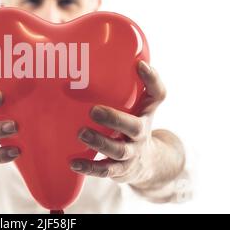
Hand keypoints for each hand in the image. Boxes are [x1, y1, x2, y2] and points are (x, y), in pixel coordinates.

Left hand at [70, 61, 170, 185]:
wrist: (148, 162)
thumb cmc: (135, 125)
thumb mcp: (141, 106)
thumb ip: (132, 85)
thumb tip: (123, 58)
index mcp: (145, 114)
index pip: (157, 95)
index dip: (152, 80)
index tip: (139, 65)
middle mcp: (140, 135)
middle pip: (133, 127)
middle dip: (114, 119)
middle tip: (93, 110)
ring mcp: (130, 155)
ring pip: (118, 151)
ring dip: (99, 142)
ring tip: (81, 133)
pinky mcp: (119, 170)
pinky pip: (104, 171)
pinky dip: (89, 168)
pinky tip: (72, 162)